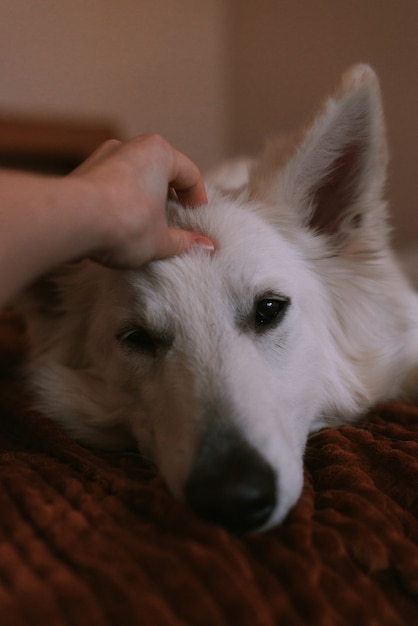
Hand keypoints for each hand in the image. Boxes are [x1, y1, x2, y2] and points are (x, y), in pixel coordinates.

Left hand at [71, 133, 213, 266]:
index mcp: (159, 153)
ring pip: (134, 176)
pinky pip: (112, 185)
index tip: (198, 220)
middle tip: (174, 223)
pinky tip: (120, 225)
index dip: (198, 199)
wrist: (71, 220)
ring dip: (144, 198)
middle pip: (160, 171)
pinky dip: (121, 201)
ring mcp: (103, 156)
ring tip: (146, 226)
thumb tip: (207, 247)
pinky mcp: (83, 172)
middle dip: (169, 197)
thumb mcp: (161, 240)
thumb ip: (185, 242)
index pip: (189, 174)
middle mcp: (131, 146)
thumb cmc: (124, 223)